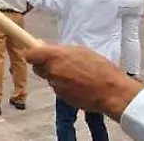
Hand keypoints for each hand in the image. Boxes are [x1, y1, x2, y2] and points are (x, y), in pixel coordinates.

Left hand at [26, 44, 142, 120]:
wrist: (113, 92)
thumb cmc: (101, 68)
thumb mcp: (81, 51)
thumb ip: (59, 50)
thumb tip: (42, 45)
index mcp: (55, 56)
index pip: (30, 55)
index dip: (33, 53)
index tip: (37, 52)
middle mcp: (52, 71)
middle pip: (38, 68)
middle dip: (46, 66)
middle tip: (61, 63)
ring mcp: (56, 86)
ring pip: (50, 79)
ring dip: (58, 76)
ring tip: (77, 75)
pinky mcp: (62, 98)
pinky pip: (59, 89)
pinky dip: (65, 86)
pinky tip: (80, 85)